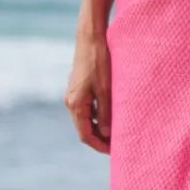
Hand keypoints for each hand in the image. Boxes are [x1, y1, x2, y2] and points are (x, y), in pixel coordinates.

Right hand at [64, 27, 110, 153]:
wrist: (90, 37)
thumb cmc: (98, 62)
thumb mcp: (105, 90)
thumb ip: (106, 114)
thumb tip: (106, 134)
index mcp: (76, 105)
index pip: (85, 135)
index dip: (99, 146)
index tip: (114, 152)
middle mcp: (71, 101)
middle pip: (84, 128)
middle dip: (100, 138)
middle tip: (118, 144)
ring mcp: (73, 94)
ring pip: (86, 118)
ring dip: (99, 127)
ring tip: (117, 131)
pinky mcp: (78, 87)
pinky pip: (87, 108)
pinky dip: (97, 115)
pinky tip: (110, 114)